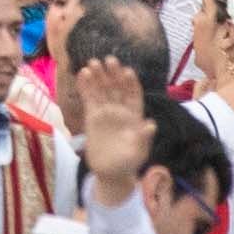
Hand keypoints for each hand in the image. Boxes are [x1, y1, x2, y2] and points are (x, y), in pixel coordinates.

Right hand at [68, 54, 155, 202]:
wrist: (111, 173)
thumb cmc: (129, 163)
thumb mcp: (139, 152)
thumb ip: (143, 138)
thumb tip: (151, 124)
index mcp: (134, 116)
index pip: (134, 95)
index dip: (131, 83)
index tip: (127, 71)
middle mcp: (121, 110)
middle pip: (117, 88)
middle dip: (114, 74)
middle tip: (109, 59)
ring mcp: (106, 112)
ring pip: (102, 90)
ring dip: (98, 76)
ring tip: (93, 62)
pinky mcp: (92, 117)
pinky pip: (89, 98)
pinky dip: (86, 86)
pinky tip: (83, 73)